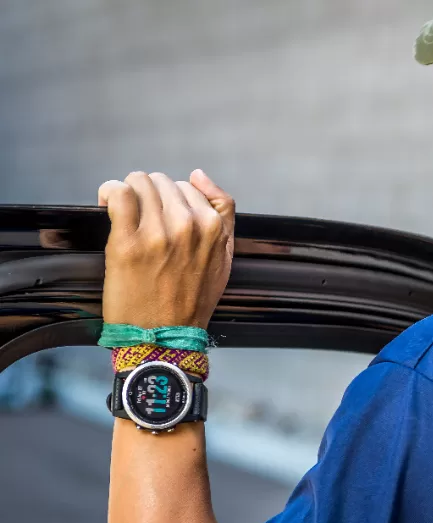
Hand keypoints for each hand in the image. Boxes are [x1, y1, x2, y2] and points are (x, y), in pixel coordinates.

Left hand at [98, 170, 234, 329]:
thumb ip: (223, 213)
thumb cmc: (192, 300)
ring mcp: (157, 233)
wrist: (164, 336)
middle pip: (162, 181)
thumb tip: (198, 175)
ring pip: (139, 182)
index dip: (173, 198)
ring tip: (124, 212)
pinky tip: (108, 205)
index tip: (162, 214)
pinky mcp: (127, 242)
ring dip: (129, 192)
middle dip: (150, 194)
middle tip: (142, 217)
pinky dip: (110, 193)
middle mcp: (188, 226)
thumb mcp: (224, 258)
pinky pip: (118, 194)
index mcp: (214, 228)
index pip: (189, 186)